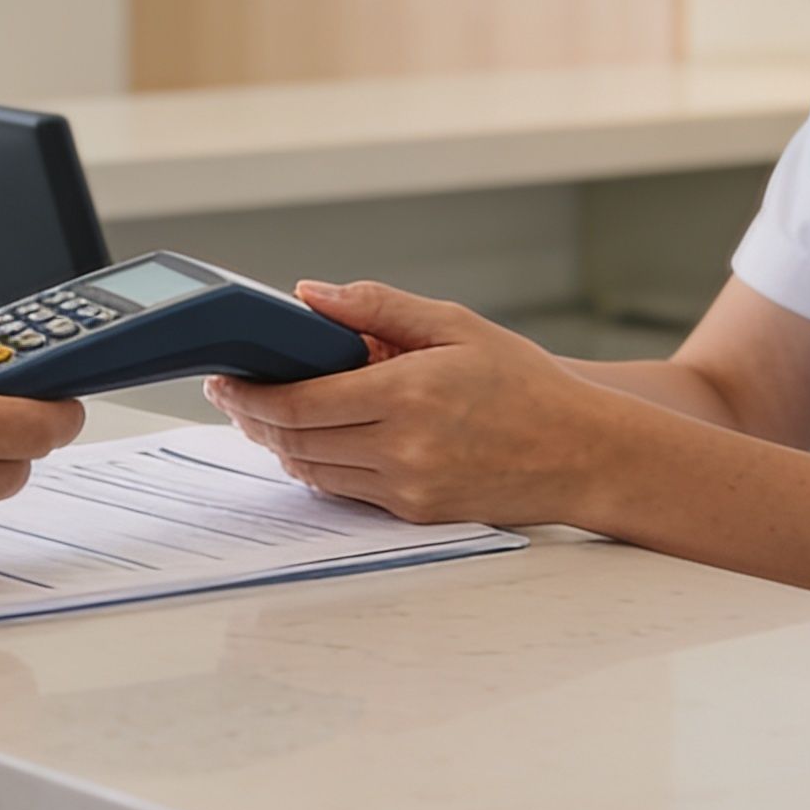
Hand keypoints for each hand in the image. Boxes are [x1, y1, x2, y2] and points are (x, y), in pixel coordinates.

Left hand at [202, 280, 626, 527]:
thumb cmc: (525, 384)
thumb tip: (309, 295)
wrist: (584, 453)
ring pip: (312, 472)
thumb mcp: (455, 325)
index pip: (297, 402)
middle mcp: (402, 448)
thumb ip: (378, 307)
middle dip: (251, 419)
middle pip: (293, 441)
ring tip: (264, 416)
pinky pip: (345, 493)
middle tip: (232, 395)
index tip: (224, 379)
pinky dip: (318, 467)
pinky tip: (312, 443)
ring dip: (279, 446)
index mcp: (407, 393)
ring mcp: (408, 488)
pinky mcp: (416, 514)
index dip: (248, 394)